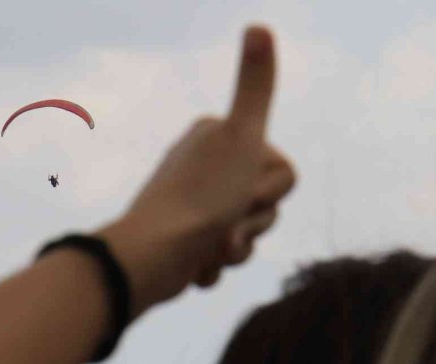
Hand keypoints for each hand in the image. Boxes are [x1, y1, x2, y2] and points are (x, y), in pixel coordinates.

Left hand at [99, 25, 295, 314]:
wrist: (153, 256)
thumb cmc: (201, 198)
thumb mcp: (240, 138)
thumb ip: (255, 85)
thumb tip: (259, 26)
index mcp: (217, 134)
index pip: (282, 171)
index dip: (270, 190)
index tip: (241, 190)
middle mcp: (206, 163)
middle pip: (267, 203)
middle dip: (254, 224)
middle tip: (226, 224)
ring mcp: (196, 202)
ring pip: (249, 232)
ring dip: (238, 248)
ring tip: (211, 249)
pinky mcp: (188, 238)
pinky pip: (225, 255)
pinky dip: (216, 265)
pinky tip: (197, 265)